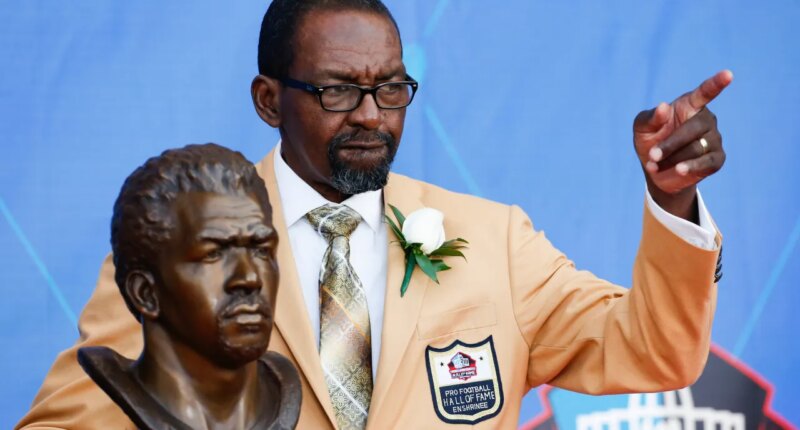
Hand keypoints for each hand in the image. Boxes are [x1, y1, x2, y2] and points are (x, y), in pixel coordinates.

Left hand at [633, 70, 732, 220]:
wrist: (655, 170)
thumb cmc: (650, 140)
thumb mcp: (642, 128)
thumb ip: (650, 117)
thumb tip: (663, 107)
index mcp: (689, 105)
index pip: (704, 92)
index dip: (716, 83)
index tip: (728, 74)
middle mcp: (706, 119)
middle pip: (694, 129)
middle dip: (670, 144)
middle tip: (652, 155)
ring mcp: (714, 139)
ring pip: (697, 148)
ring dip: (672, 158)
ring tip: (654, 164)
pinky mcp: (717, 158)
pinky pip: (707, 162)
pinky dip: (691, 167)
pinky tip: (679, 170)